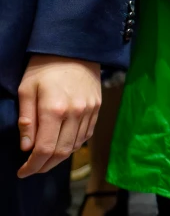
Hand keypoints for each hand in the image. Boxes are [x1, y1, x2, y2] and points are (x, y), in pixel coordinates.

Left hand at [15, 55, 100, 177]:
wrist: (75, 48)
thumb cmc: (45, 67)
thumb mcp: (26, 89)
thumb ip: (26, 119)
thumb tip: (26, 147)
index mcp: (54, 109)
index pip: (44, 149)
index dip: (32, 166)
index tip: (22, 172)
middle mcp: (75, 113)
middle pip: (62, 152)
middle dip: (45, 166)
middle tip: (32, 169)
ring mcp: (89, 111)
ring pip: (76, 146)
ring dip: (59, 158)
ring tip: (45, 160)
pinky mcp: (97, 107)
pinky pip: (87, 135)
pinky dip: (74, 145)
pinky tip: (63, 146)